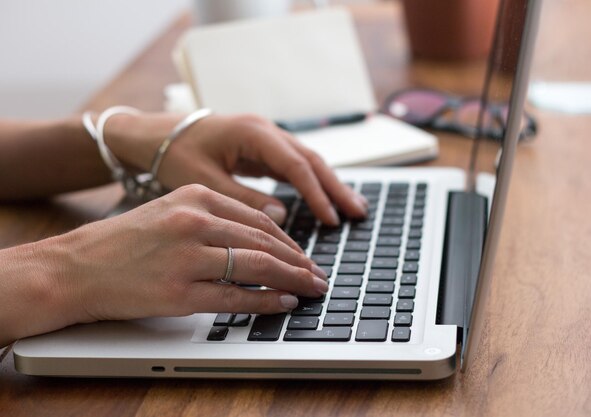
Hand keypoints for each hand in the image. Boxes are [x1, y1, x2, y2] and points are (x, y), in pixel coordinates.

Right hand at [1, 185, 327, 343]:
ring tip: (311, 287)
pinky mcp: (179, 292)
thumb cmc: (123, 241)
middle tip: (317, 273)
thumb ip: (214, 217)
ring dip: (291, 279)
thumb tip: (260, 235)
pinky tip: (284, 302)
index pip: (258, 218)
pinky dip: (266, 300)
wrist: (75, 267)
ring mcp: (187, 257)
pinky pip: (235, 296)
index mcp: (194, 197)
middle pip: (263, 241)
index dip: (287, 239)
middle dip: (298, 260)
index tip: (303, 253)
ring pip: (256, 266)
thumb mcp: (169, 211)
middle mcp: (194, 222)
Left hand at [106, 113, 367, 224]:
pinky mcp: (260, 149)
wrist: (153, 135)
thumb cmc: (172, 154)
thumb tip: (281, 215)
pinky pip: (293, 166)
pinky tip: (323, 199)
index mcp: (252, 133)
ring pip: (306, 161)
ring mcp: (264, 138)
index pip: (295, 164)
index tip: (330, 219)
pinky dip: (311, 183)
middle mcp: (264, 131)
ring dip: (329, 184)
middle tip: (358, 213)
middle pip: (310, 159)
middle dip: (335, 187)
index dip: (316, 193)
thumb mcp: (203, 180)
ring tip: (352, 208)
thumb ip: (242, 198)